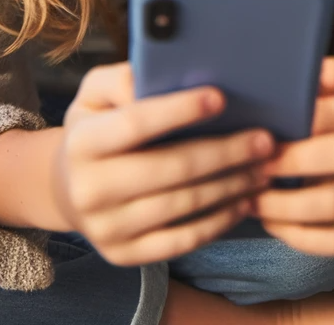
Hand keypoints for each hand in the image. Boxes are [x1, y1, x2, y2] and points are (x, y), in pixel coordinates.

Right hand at [51, 62, 274, 265]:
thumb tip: (155, 78)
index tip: (221, 97)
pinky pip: (181, 241)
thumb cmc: (97, 126)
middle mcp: (89, 189)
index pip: (135, 124)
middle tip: (265, 140)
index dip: (179, 111)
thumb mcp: (95, 94)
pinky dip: (219, 221)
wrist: (69, 187)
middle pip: (169, 168)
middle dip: (224, 153)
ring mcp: (106, 228)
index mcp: (82, 142)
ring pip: (182, 206)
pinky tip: (244, 201)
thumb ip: (122, 79)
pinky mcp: (124, 254)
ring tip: (263, 168)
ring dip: (231, 186)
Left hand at [251, 57, 333, 255]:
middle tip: (259, 162)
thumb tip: (249, 69)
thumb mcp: (282, 101)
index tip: (294, 101)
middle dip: (297, 159)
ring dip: (289, 202)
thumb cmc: (282, 128)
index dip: (324, 93)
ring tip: (252, 198)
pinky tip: (268, 220)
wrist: (303, 173)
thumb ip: (276, 86)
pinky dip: (298, 233)